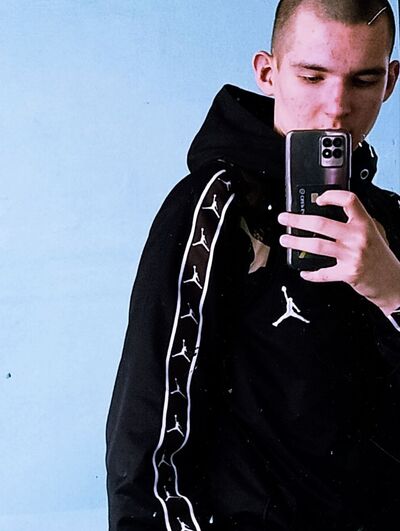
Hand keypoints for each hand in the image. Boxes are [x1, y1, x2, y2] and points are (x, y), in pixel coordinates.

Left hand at [278, 190, 399, 314]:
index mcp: (364, 223)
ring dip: (296, 242)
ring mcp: (352, 255)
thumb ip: (356, 221)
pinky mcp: (347, 273)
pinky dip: (311, 273)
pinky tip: (303, 271)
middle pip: (321, 223)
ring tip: (285, 240)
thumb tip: (330, 210)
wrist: (391, 281)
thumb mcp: (374, 231)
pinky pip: (323, 273)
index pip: (349, 201)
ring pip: (316, 246)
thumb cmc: (379, 256)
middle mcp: (358, 237)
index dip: (332, 196)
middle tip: (285, 218)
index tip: (317, 199)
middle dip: (298, 220)